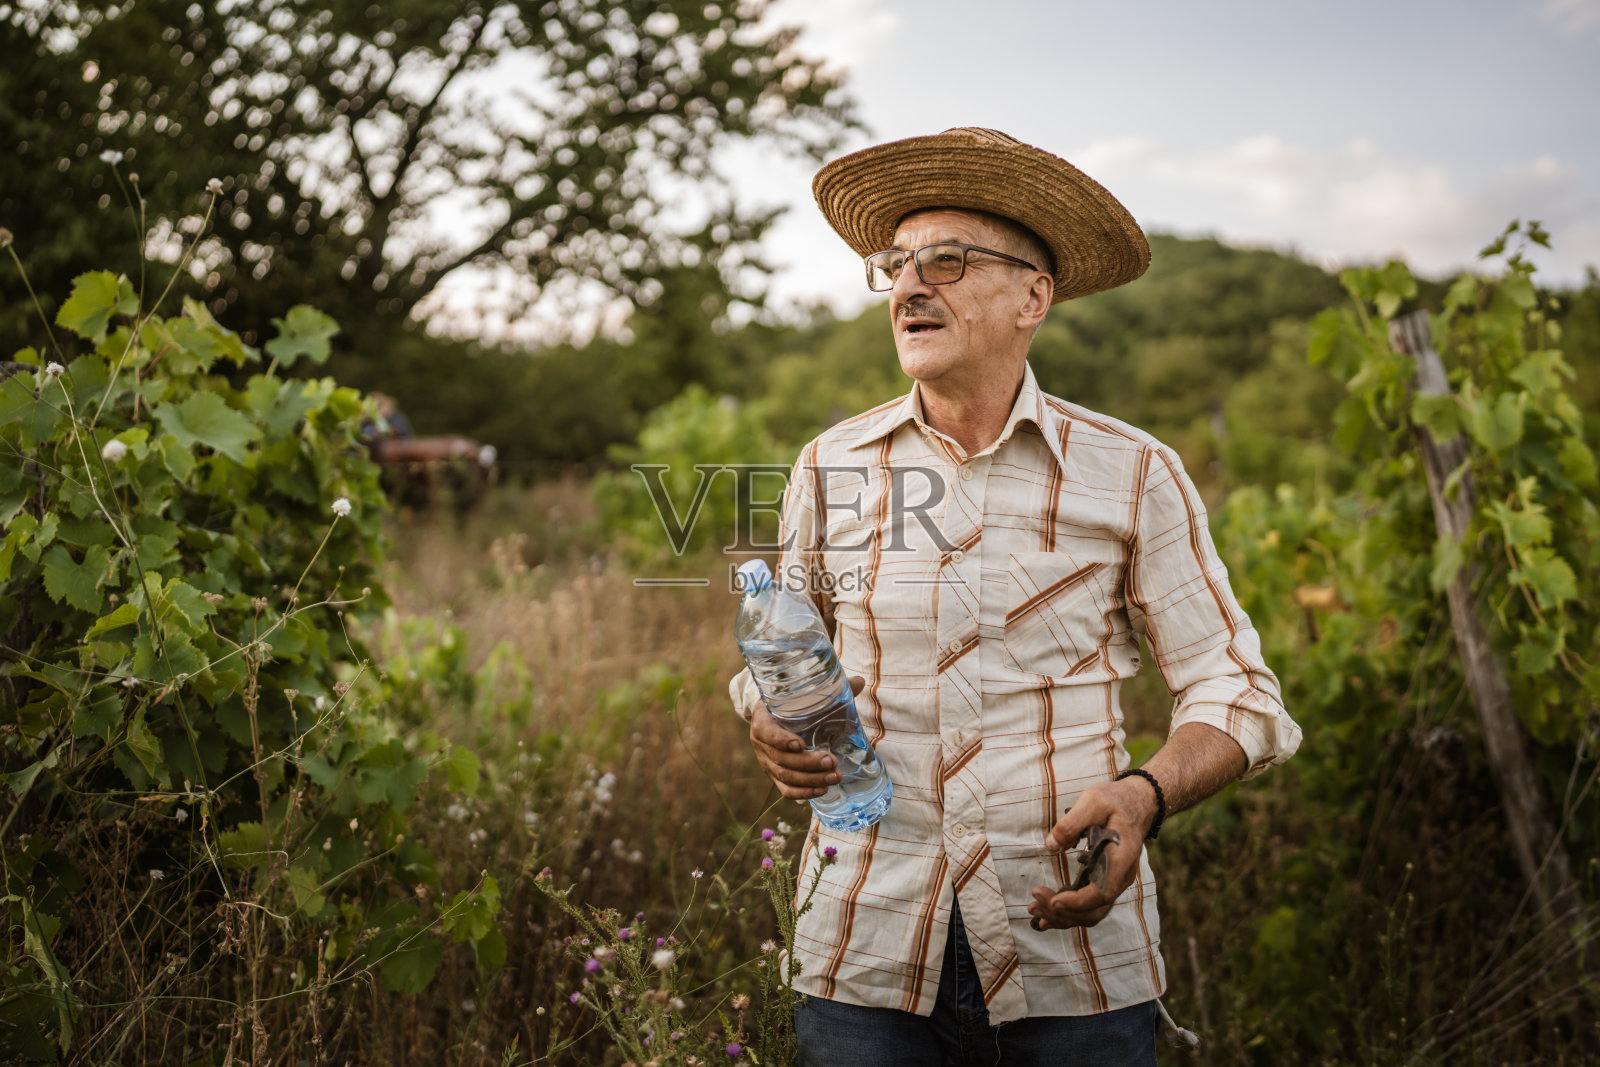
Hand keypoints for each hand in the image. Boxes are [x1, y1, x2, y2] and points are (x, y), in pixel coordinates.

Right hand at [749, 675, 865, 799]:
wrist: (775, 716)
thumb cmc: (792, 704)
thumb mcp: (803, 693)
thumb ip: (830, 687)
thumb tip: (859, 681)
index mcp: (762, 719)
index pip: (766, 733)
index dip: (780, 740)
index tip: (800, 743)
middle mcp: (761, 744)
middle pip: (781, 760)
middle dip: (807, 764)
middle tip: (832, 761)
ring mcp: (767, 762)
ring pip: (786, 777)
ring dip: (811, 780)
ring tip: (835, 776)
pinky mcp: (775, 776)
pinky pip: (786, 790)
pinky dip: (804, 793)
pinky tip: (822, 790)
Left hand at [1026, 776, 1158, 930]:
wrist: (1138, 803)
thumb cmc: (1115, 801)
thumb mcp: (1094, 802)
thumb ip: (1072, 823)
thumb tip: (1051, 845)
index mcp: (1121, 859)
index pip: (1102, 893)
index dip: (1077, 902)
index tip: (1054, 900)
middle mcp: (1120, 878)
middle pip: (1094, 910)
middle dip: (1063, 913)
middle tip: (1034, 903)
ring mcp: (1114, 883)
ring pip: (1091, 913)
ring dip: (1063, 917)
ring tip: (1034, 910)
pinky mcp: (1105, 882)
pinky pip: (1089, 906)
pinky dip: (1068, 912)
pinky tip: (1047, 912)